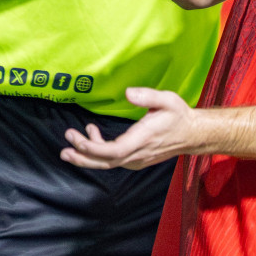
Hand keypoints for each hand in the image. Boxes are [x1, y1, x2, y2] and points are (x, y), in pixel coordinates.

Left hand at [60, 87, 196, 169]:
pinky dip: (98, 151)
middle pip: (105, 162)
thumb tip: (128, 92)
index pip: (113, 152)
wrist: (191, 134)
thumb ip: (148, 96)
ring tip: (70, 144)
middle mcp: (137, 154)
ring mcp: (136, 159)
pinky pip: (113, 159)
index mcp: (142, 140)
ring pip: (107, 163)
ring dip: (87, 156)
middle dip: (83, 156)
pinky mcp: (135, 159)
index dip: (93, 149)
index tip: (77, 139)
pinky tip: (92, 134)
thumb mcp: (167, 100)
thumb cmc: (178, 116)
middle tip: (64, 149)